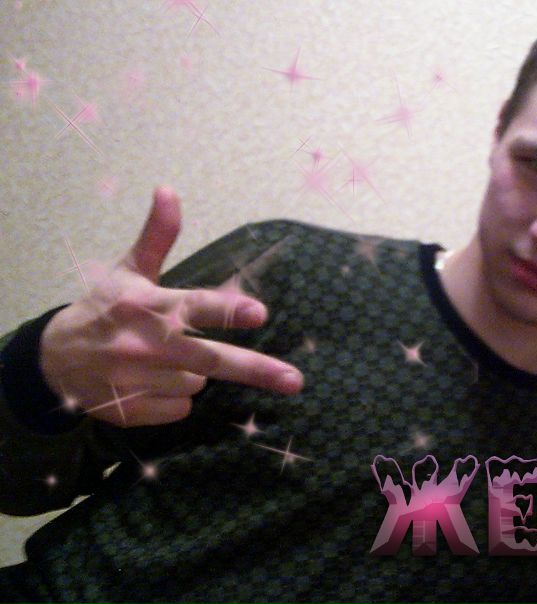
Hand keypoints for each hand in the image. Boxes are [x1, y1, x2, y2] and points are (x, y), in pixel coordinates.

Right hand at [39, 186, 302, 426]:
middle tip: (294, 380)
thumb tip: (169, 189)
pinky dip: (173, 399)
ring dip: (190, 373)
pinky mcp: (130, 411)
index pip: (193, 306)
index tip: (259, 313)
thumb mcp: (128, 270)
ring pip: (196, 383)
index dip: (228, 311)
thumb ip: (157, 236)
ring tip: (158, 359)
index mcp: (146, 304)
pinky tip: (148, 382)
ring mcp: (135, 380)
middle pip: (210, 360)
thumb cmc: (103, 308)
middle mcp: (142, 343)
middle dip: (255, 370)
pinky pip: (179, 409)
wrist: (52, 360)